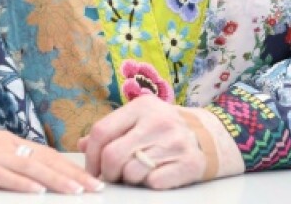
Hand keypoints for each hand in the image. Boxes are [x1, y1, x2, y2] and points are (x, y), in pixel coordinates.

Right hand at [0, 119, 103, 194]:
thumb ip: (5, 160)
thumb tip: (29, 175)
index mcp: (6, 141)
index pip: (46, 154)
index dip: (70, 167)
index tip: (91, 179)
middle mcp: (2, 144)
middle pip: (44, 160)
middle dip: (73, 175)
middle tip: (96, 188)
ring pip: (29, 167)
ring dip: (55, 180)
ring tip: (76, 191)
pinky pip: (1, 175)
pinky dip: (20, 184)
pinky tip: (36, 191)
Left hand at [78, 96, 210, 189]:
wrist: (209, 136)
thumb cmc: (164, 128)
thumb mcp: (139, 120)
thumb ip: (111, 130)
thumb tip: (81, 145)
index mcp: (141, 106)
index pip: (101, 131)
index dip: (91, 155)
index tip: (93, 168)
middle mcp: (157, 121)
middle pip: (113, 155)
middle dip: (107, 172)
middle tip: (112, 176)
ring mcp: (174, 142)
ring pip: (131, 173)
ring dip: (128, 179)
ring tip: (136, 173)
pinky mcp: (188, 164)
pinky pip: (153, 183)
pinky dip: (149, 184)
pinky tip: (155, 175)